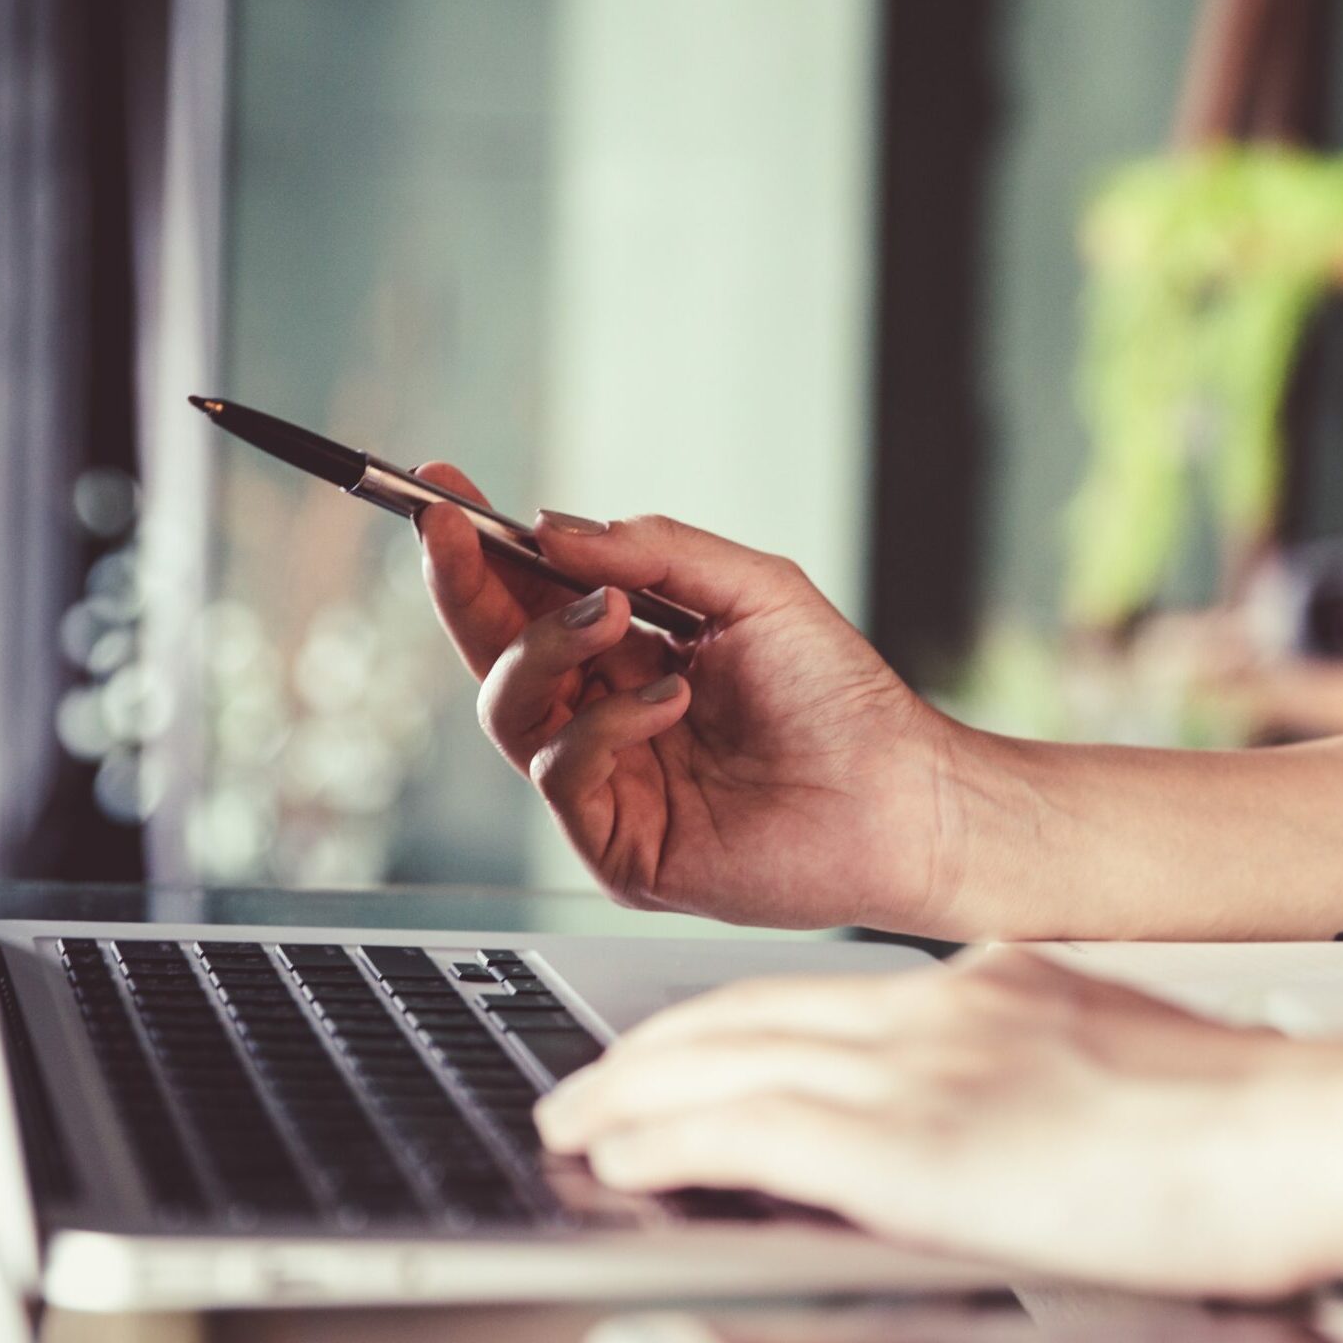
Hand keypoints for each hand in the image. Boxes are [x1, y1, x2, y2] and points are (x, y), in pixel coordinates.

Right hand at [413, 466, 971, 931]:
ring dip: (547, 648)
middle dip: (466, 587)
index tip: (441, 495)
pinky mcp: (618, 847)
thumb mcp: (751, 588)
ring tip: (612, 619)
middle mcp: (605, 719)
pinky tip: (669, 701)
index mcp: (632, 656)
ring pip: (511, 711)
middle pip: (496, 653)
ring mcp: (608, 785)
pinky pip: (562, 775)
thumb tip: (554, 529)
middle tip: (451, 531)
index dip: (480, 550)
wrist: (902, 794)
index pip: (529, 600)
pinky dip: (606, 726)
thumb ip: (653, 553)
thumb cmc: (841, 699)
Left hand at [534, 947, 1342, 1296]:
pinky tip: (625, 1158)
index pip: (805, 1000)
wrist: (1312, 1124)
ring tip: (575, 1123)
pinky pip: (752, 1126)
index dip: (715, 1030)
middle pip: (742, 1020)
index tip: (667, 1057)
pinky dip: (671, 1137)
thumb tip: (981, 1109)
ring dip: (631, 1096)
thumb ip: (1026, 1069)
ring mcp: (921, 1070)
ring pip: (724, 1063)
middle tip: (584, 1090)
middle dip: (646, 1058)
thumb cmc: (1245, 1123)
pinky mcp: (916, 1143)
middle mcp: (933, 1011)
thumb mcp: (1111, 1064)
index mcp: (983, 989)